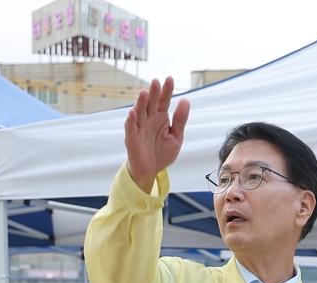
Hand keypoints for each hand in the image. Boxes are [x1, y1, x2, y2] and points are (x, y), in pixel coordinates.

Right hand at [124, 77, 189, 192]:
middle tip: (156, 81)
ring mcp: (139, 128)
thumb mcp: (176, 136)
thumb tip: (185, 100)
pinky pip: (130, 128)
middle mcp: (149, 120)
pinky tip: (133, 113)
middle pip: (151, 104)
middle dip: (154, 93)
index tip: (170, 79)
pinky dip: (131, 121)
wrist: (151, 170)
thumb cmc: (162, 153)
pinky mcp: (132, 139)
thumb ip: (180, 120)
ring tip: (144, 93)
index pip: (164, 101)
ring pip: (140, 113)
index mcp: (161, 118)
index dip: (167, 91)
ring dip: (141, 103)